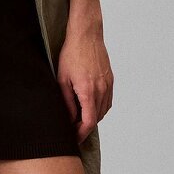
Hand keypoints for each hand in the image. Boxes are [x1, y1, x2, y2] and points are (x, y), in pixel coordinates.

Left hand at [57, 22, 112, 143]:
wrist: (87, 35)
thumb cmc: (71, 54)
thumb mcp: (62, 79)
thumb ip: (67, 101)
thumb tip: (69, 118)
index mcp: (88, 91)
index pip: (89, 122)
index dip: (81, 134)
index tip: (74, 138)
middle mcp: (102, 89)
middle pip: (97, 119)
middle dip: (85, 127)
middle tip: (72, 130)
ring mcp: (108, 85)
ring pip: (103, 111)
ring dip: (93, 118)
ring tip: (79, 119)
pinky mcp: (110, 80)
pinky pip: (107, 101)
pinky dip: (99, 108)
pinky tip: (89, 106)